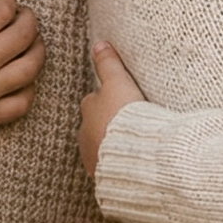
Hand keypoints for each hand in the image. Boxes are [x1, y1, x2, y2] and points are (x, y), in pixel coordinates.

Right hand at [0, 0, 42, 142]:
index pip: (1, 12)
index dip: (8, 0)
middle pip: (23, 35)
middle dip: (29, 19)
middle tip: (25, 15)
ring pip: (30, 68)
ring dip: (38, 50)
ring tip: (35, 42)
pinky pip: (21, 103)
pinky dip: (30, 90)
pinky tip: (26, 80)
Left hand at [78, 42, 145, 174]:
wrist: (135, 155)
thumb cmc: (127, 116)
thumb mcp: (120, 83)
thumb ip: (109, 64)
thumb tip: (99, 44)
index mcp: (89, 109)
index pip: (94, 100)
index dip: (110, 100)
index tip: (124, 102)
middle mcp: (86, 134)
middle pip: (96, 126)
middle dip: (108, 125)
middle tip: (131, 124)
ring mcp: (93, 158)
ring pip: (102, 148)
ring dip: (114, 146)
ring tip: (136, 145)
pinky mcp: (105, 177)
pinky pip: (112, 169)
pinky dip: (121, 165)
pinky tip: (136, 164)